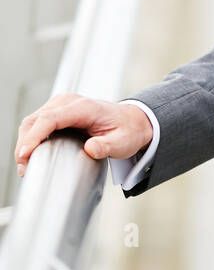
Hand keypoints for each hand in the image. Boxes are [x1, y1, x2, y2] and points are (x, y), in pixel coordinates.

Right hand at [15, 93, 152, 174]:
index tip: (25, 154)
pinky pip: (37, 123)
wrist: (131, 121)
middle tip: (25, 168)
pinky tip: (31, 154)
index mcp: (83, 107)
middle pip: (36, 119)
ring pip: (32, 121)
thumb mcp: (123, 142)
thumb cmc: (127, 130)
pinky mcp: (57, 112)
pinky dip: (30, 138)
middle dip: (25, 143)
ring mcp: (60, 105)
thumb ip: (107, 146)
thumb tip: (91, 149)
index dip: (34, 136)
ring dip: (25, 141)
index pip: (50, 119)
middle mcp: (68, 102)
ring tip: (26, 165)